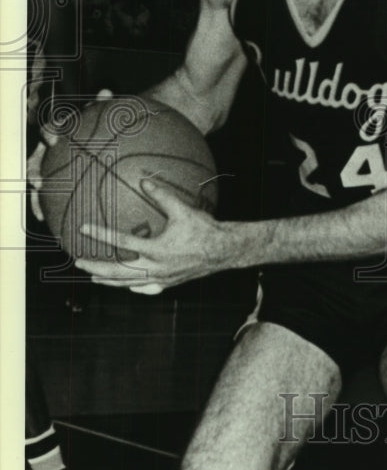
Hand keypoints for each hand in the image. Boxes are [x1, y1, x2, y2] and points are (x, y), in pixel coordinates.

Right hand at [28, 89, 113, 221]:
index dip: (48, 135)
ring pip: (42, 185)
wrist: (111, 135)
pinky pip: (58, 201)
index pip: (51, 131)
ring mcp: (57, 168)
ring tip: (40, 214)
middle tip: (38, 182)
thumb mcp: (107, 114)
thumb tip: (105, 92)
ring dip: (38, 200)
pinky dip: (58, 214)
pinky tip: (64, 230)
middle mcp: (55, 151)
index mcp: (63, 133)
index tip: (51, 141)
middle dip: (35, 172)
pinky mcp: (62, 184)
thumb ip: (103, 106)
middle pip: (38, 162)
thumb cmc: (108, 124)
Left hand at [74, 179, 230, 290]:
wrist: (225, 251)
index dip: (101, 234)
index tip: (84, 228)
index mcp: (157, 249)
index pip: (122, 243)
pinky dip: (134, 287)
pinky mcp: (170, 283)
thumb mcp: (183, 209)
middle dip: (97, 268)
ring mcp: (163, 278)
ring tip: (94, 279)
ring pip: (130, 284)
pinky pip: (147, 288)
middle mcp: (157, 267)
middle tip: (79, 263)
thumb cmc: (205, 229)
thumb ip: (161, 195)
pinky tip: (128, 286)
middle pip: (119, 272)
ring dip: (110, 281)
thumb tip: (143, 180)